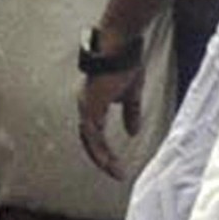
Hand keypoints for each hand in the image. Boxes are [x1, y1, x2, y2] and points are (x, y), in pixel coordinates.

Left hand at [77, 62, 146, 180]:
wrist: (120, 46)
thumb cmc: (125, 63)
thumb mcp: (132, 94)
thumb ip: (130, 113)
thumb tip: (132, 133)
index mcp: (94, 103)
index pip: (95, 132)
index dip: (104, 149)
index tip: (117, 163)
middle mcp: (86, 106)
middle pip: (89, 140)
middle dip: (101, 158)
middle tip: (116, 173)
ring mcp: (86, 106)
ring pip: (89, 140)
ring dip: (102, 158)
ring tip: (115, 172)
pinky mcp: (91, 106)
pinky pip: (93, 134)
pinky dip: (100, 149)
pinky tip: (109, 161)